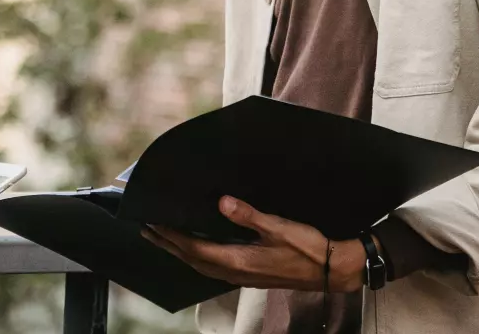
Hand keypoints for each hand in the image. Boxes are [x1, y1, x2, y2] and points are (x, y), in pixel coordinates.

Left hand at [141, 196, 366, 292]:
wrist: (332, 269)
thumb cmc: (308, 247)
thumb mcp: (278, 226)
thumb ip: (248, 216)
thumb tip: (222, 202)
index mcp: (238, 260)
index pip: (194, 248)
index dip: (171, 236)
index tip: (153, 223)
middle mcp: (235, 271)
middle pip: (192, 259)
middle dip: (168, 245)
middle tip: (147, 230)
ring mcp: (242, 276)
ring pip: (201, 265)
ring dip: (180, 251)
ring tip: (164, 238)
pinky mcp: (249, 274)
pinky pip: (213, 267)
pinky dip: (197, 256)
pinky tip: (196, 249)